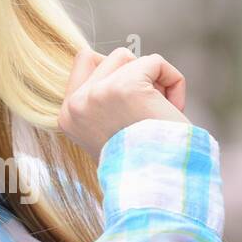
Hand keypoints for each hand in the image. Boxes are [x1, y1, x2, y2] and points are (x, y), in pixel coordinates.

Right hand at [58, 45, 189, 161]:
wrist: (159, 184)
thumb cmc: (142, 162)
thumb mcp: (107, 132)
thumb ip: (102, 102)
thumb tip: (115, 62)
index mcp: (67, 117)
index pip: (84, 61)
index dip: (116, 72)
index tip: (132, 105)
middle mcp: (77, 104)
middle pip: (111, 58)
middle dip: (135, 76)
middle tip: (147, 112)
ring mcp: (99, 93)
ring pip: (129, 57)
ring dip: (152, 80)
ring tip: (158, 113)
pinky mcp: (127, 87)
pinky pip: (155, 62)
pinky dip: (174, 82)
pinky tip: (174, 110)